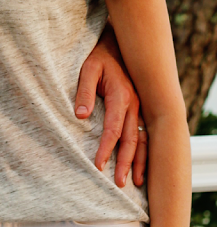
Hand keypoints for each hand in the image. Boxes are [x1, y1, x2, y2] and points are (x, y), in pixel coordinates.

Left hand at [74, 24, 146, 187]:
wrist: (115, 44)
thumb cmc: (98, 57)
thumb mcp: (87, 69)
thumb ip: (84, 91)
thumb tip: (80, 116)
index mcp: (121, 96)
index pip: (113, 129)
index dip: (106, 148)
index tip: (98, 165)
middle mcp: (134, 104)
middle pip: (131, 139)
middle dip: (125, 162)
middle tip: (117, 182)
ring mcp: (139, 107)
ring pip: (142, 139)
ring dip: (140, 161)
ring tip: (137, 182)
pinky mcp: (139, 109)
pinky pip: (144, 134)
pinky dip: (145, 151)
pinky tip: (142, 165)